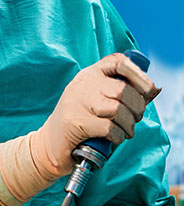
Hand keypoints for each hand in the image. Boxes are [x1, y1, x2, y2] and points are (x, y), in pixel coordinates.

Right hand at [0, 53, 159, 205]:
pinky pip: (109, 127)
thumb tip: (155, 89)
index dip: (139, 75)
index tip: (149, 90)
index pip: (118, 62)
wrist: (49, 143)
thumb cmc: (81, 122)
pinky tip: (113, 138)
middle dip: (137, 109)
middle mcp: (82, 84)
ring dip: (128, 125)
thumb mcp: (99, 100)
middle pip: (124, 90)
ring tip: (124, 131)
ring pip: (118, 110)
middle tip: (134, 119)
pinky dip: (118, 136)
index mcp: (89, 74)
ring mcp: (77, 101)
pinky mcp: (75, 121)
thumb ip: (124, 93)